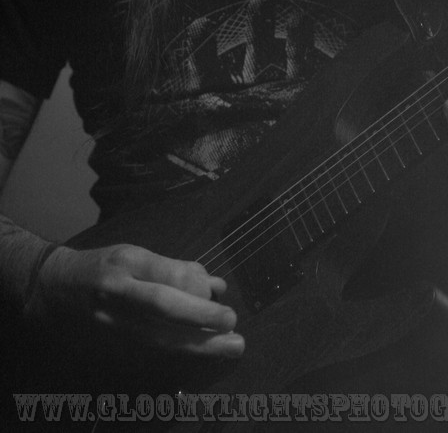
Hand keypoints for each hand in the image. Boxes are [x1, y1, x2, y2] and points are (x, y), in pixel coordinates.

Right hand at [24, 242, 244, 358]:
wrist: (58, 289)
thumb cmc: (106, 266)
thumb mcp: (136, 254)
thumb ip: (175, 269)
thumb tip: (215, 285)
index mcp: (126, 262)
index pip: (163, 275)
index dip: (195, 287)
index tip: (221, 295)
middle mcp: (118, 291)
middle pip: (162, 307)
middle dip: (199, 317)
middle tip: (231, 322)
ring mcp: (114, 319)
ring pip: (160, 335)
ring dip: (199, 343)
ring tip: (231, 345)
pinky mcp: (115, 340)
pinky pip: (154, 346)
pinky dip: (183, 349)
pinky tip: (206, 351)